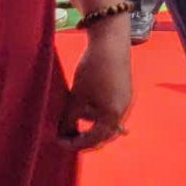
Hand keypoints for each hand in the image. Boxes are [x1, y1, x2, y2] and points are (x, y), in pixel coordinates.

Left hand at [59, 27, 131, 151]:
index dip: (75, 144)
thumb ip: (68, 120)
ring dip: (91, 127)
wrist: (110, 42)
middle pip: (103, 136)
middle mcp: (123, 112)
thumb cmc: (93, 70)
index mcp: (112, 116)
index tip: (59, 141)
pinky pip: (110, 112)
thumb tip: (61, 134)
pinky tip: (85, 110)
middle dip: (85, 139)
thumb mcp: (76, 97)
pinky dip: (97, 116)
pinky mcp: (124, 92)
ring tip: (73, 124)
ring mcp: (125, 102)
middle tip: (67, 138)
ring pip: (107, 124)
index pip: (93, 140)